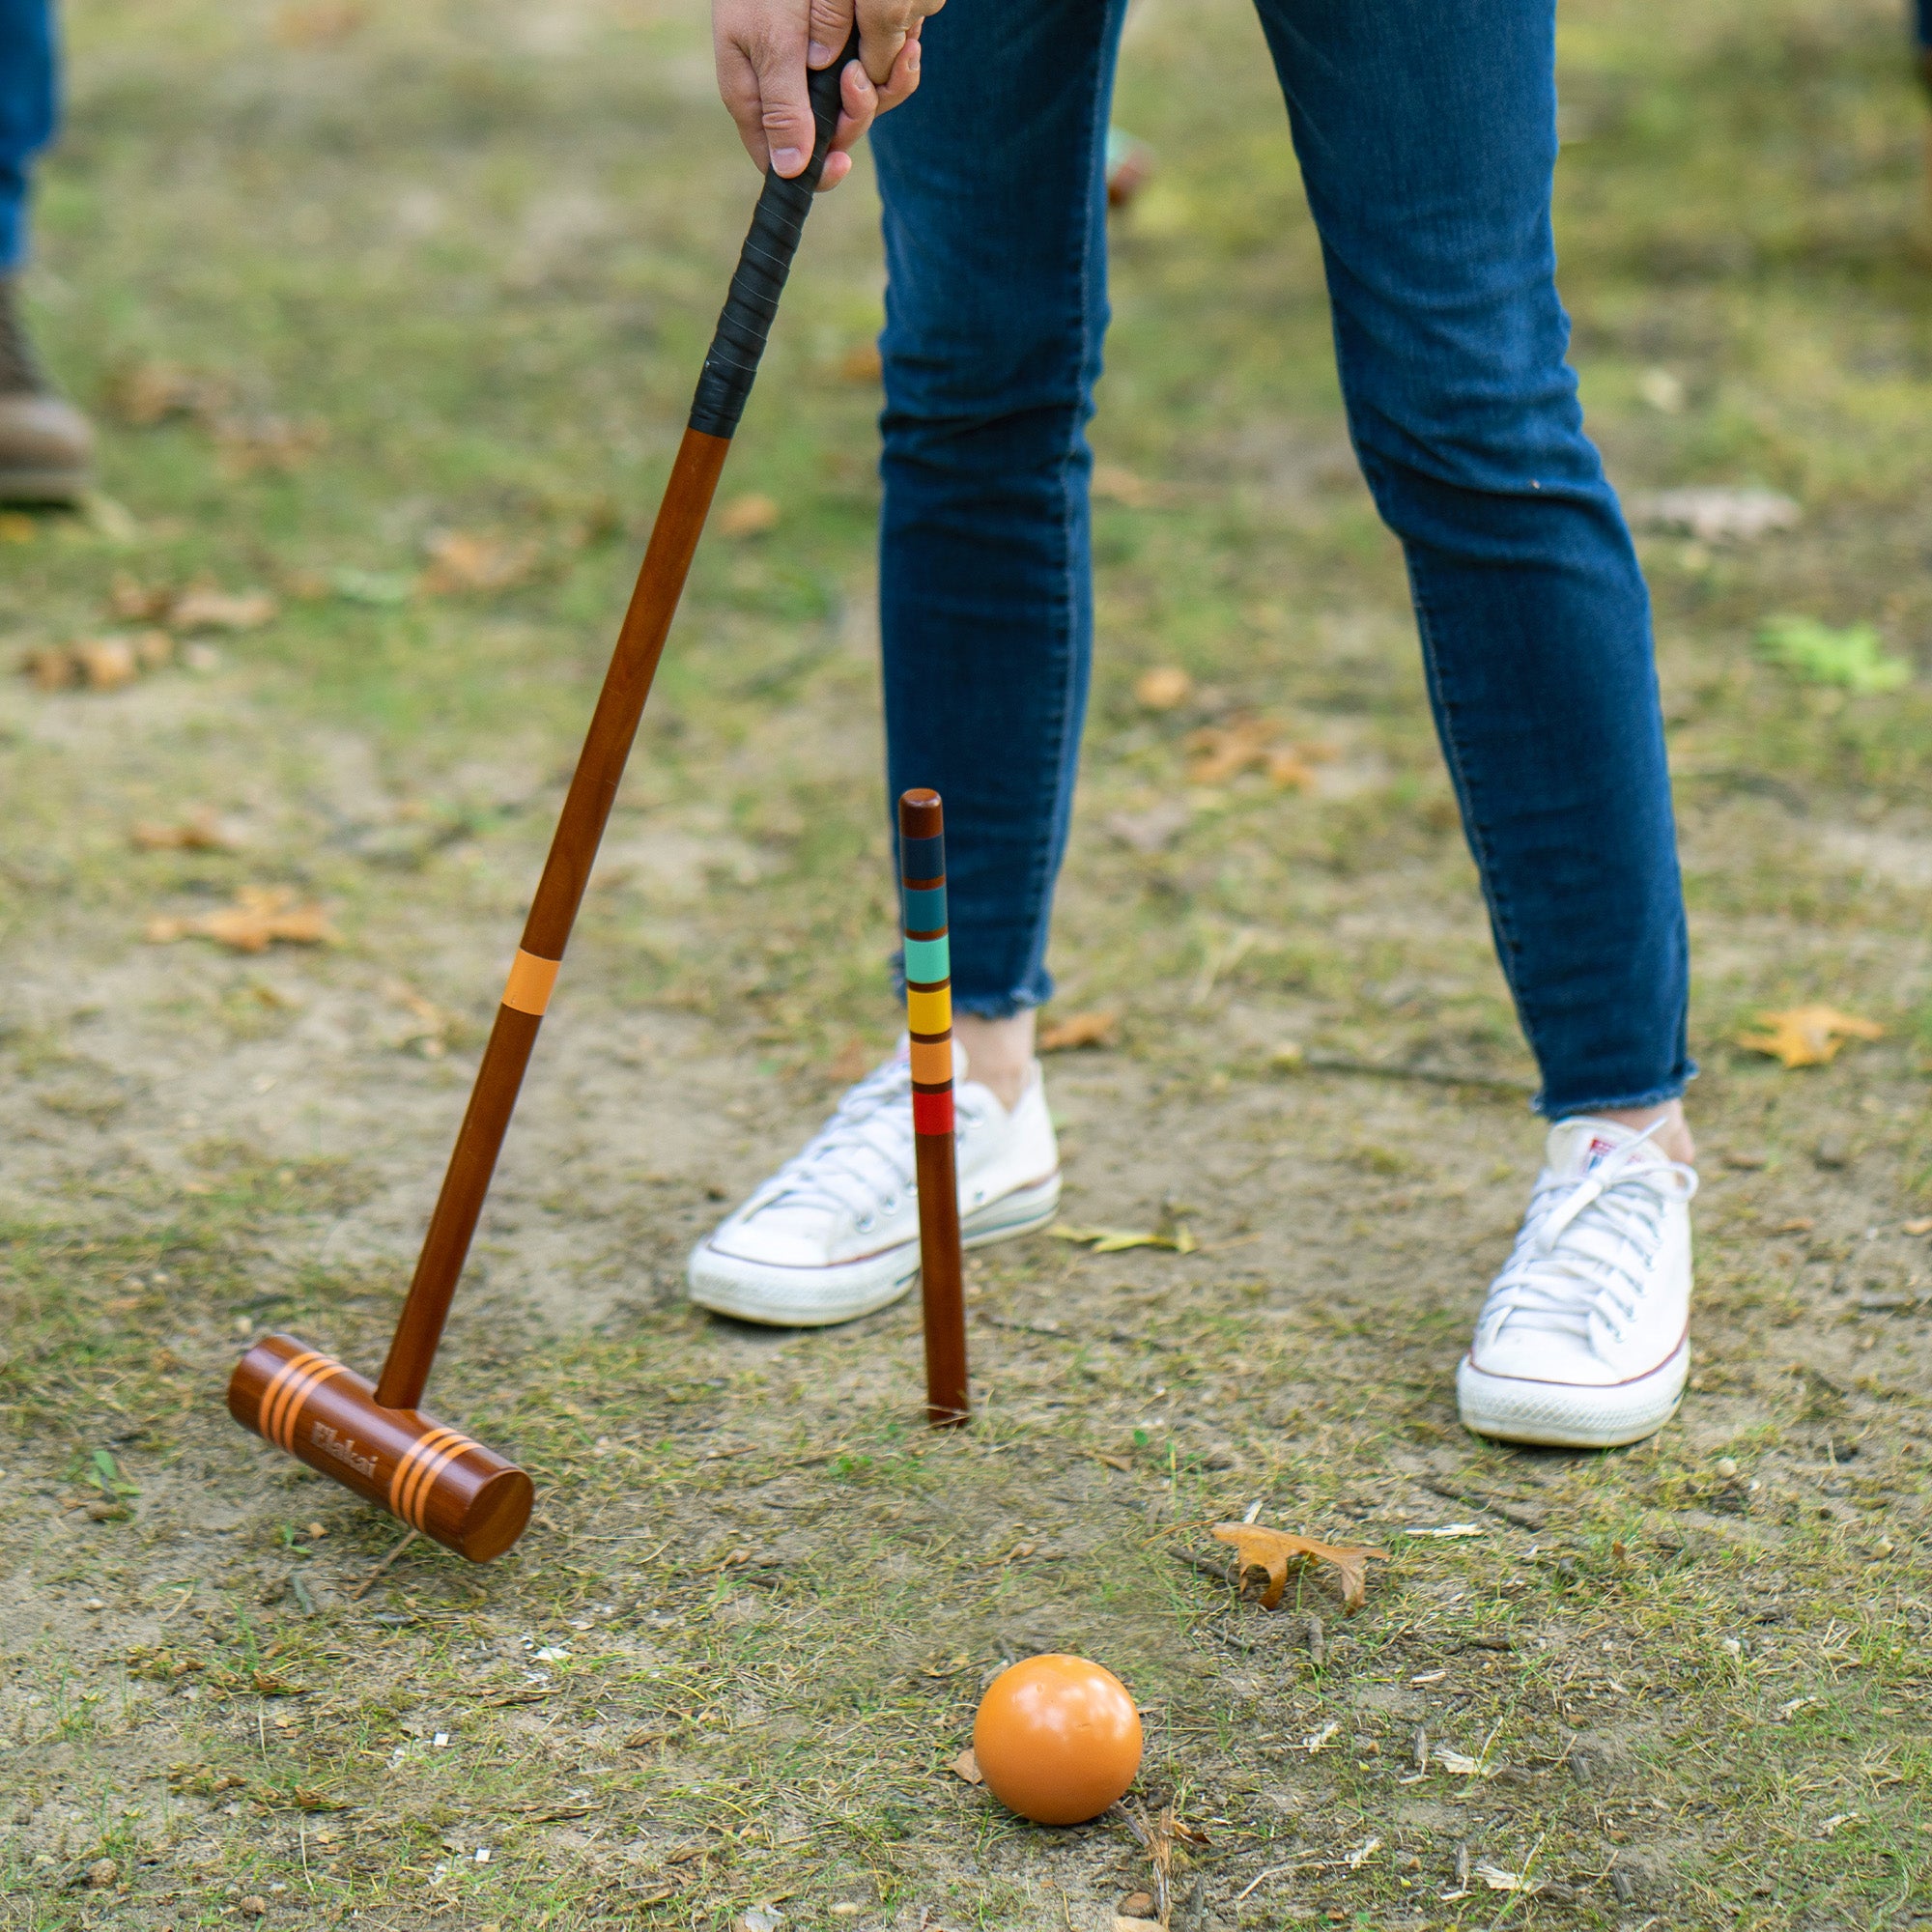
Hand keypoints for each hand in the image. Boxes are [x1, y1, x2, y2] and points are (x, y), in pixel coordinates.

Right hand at [713, 0, 942, 190]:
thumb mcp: (774, 41)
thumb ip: (783, 105)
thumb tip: (790, 170)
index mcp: (754, 95)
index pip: (780, 159)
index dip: (814, 168)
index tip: (843, 159)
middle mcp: (784, 90)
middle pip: (828, 135)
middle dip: (853, 114)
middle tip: (858, 77)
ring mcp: (812, 72)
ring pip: (854, 107)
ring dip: (878, 87)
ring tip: (892, 54)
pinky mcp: (838, 51)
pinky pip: (870, 76)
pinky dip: (890, 66)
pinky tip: (906, 47)